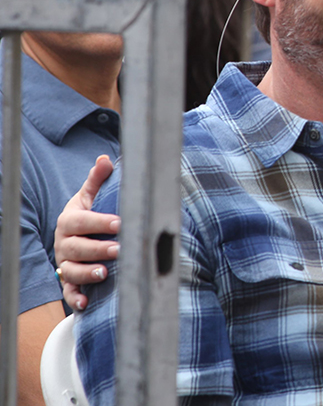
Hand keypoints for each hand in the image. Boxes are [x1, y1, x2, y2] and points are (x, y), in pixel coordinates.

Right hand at [54, 155, 120, 311]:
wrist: (77, 236)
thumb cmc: (89, 214)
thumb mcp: (90, 196)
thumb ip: (98, 180)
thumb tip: (105, 159)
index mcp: (70, 220)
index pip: (81, 221)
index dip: (99, 222)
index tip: (120, 223)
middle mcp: (64, 243)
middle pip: (76, 248)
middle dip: (98, 249)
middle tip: (120, 249)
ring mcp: (65, 263)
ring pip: (70, 271)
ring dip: (87, 273)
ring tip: (105, 273)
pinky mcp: (69, 282)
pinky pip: (68, 293)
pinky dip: (76, 299)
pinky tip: (87, 302)